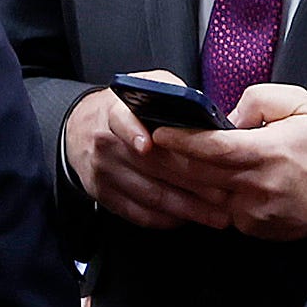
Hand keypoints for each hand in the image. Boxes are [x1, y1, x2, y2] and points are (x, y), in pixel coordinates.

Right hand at [64, 86, 228, 231]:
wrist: (82, 129)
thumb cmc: (127, 109)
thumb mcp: (146, 86)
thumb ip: (172, 94)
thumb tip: (208, 116)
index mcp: (115, 111)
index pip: (122, 120)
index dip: (134, 132)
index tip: (147, 144)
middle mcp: (105, 143)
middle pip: (151, 166)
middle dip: (192, 182)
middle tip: (224, 194)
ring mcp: (103, 172)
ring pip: (150, 195)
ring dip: (187, 208)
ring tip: (217, 214)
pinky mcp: (104, 195)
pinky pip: (138, 213)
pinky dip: (167, 220)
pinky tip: (190, 219)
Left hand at [144, 83, 306, 240]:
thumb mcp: (299, 104)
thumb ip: (259, 99)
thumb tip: (227, 115)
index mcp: (268, 152)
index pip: (213, 147)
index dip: (182, 140)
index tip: (159, 132)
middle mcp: (258, 185)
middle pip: (199, 174)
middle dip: (171, 160)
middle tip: (153, 146)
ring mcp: (254, 211)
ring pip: (205, 195)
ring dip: (186, 181)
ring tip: (174, 164)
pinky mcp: (254, 228)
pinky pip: (222, 212)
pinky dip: (213, 198)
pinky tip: (212, 185)